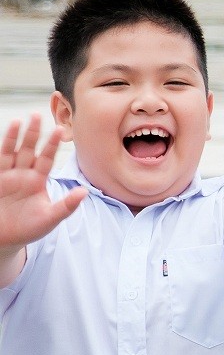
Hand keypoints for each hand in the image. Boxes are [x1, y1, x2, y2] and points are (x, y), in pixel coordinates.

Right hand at [0, 115, 82, 248]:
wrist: (4, 240)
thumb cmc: (28, 229)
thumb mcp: (50, 218)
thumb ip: (66, 206)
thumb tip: (84, 192)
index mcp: (37, 180)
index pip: (46, 158)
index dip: (51, 145)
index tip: (59, 130)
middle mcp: (22, 174)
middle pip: (29, 149)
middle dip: (33, 133)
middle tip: (38, 114)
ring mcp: (6, 176)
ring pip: (11, 152)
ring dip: (14, 137)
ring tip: (18, 121)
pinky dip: (1, 149)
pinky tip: (4, 137)